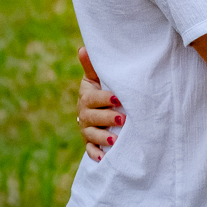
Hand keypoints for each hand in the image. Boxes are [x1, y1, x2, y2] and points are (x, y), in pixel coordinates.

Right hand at [76, 47, 122, 161]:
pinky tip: (104, 158)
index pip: (93, 98)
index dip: (105, 98)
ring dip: (103, 138)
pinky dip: (96, 155)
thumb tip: (83, 48)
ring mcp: (87, 129)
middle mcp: (84, 114)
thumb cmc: (103, 89)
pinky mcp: (90, 143)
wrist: (99, 107)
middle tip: (123, 119)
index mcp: (87, 97)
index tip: (118, 98)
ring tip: (115, 140)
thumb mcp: (97, 77)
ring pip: (91, 135)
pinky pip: (90, 151)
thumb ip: (92, 66)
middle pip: (93, 117)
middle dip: (107, 118)